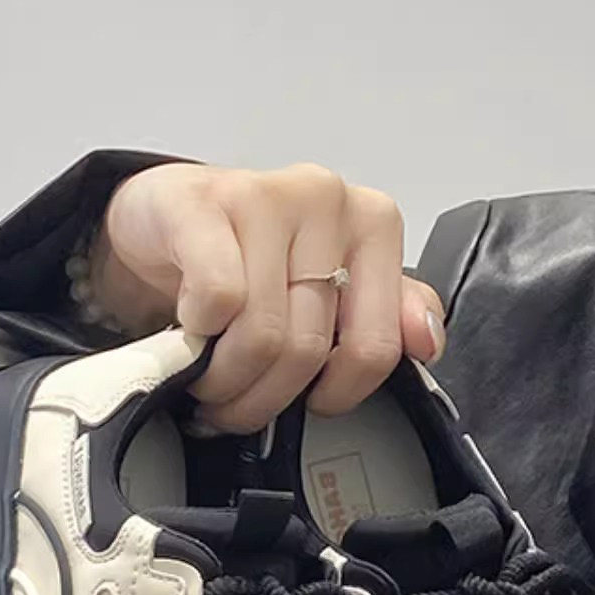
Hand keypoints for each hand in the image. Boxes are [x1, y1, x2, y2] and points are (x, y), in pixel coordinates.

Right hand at [92, 161, 446, 430]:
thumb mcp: (332, 288)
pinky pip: (217, 297)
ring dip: (224, 376)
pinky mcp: (205, 202)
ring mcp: (266, 194)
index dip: (335, 393)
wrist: (167, 217)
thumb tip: (427, 341)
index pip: (377, 345)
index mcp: (372, 222)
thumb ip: (390, 314)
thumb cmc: (252, 257)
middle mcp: (326, 198)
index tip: (306, 400)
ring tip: (210, 373)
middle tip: (236, 399)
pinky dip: (198, 330)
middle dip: (263, 396)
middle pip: (307, 347)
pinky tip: (191, 325)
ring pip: (262, 332)